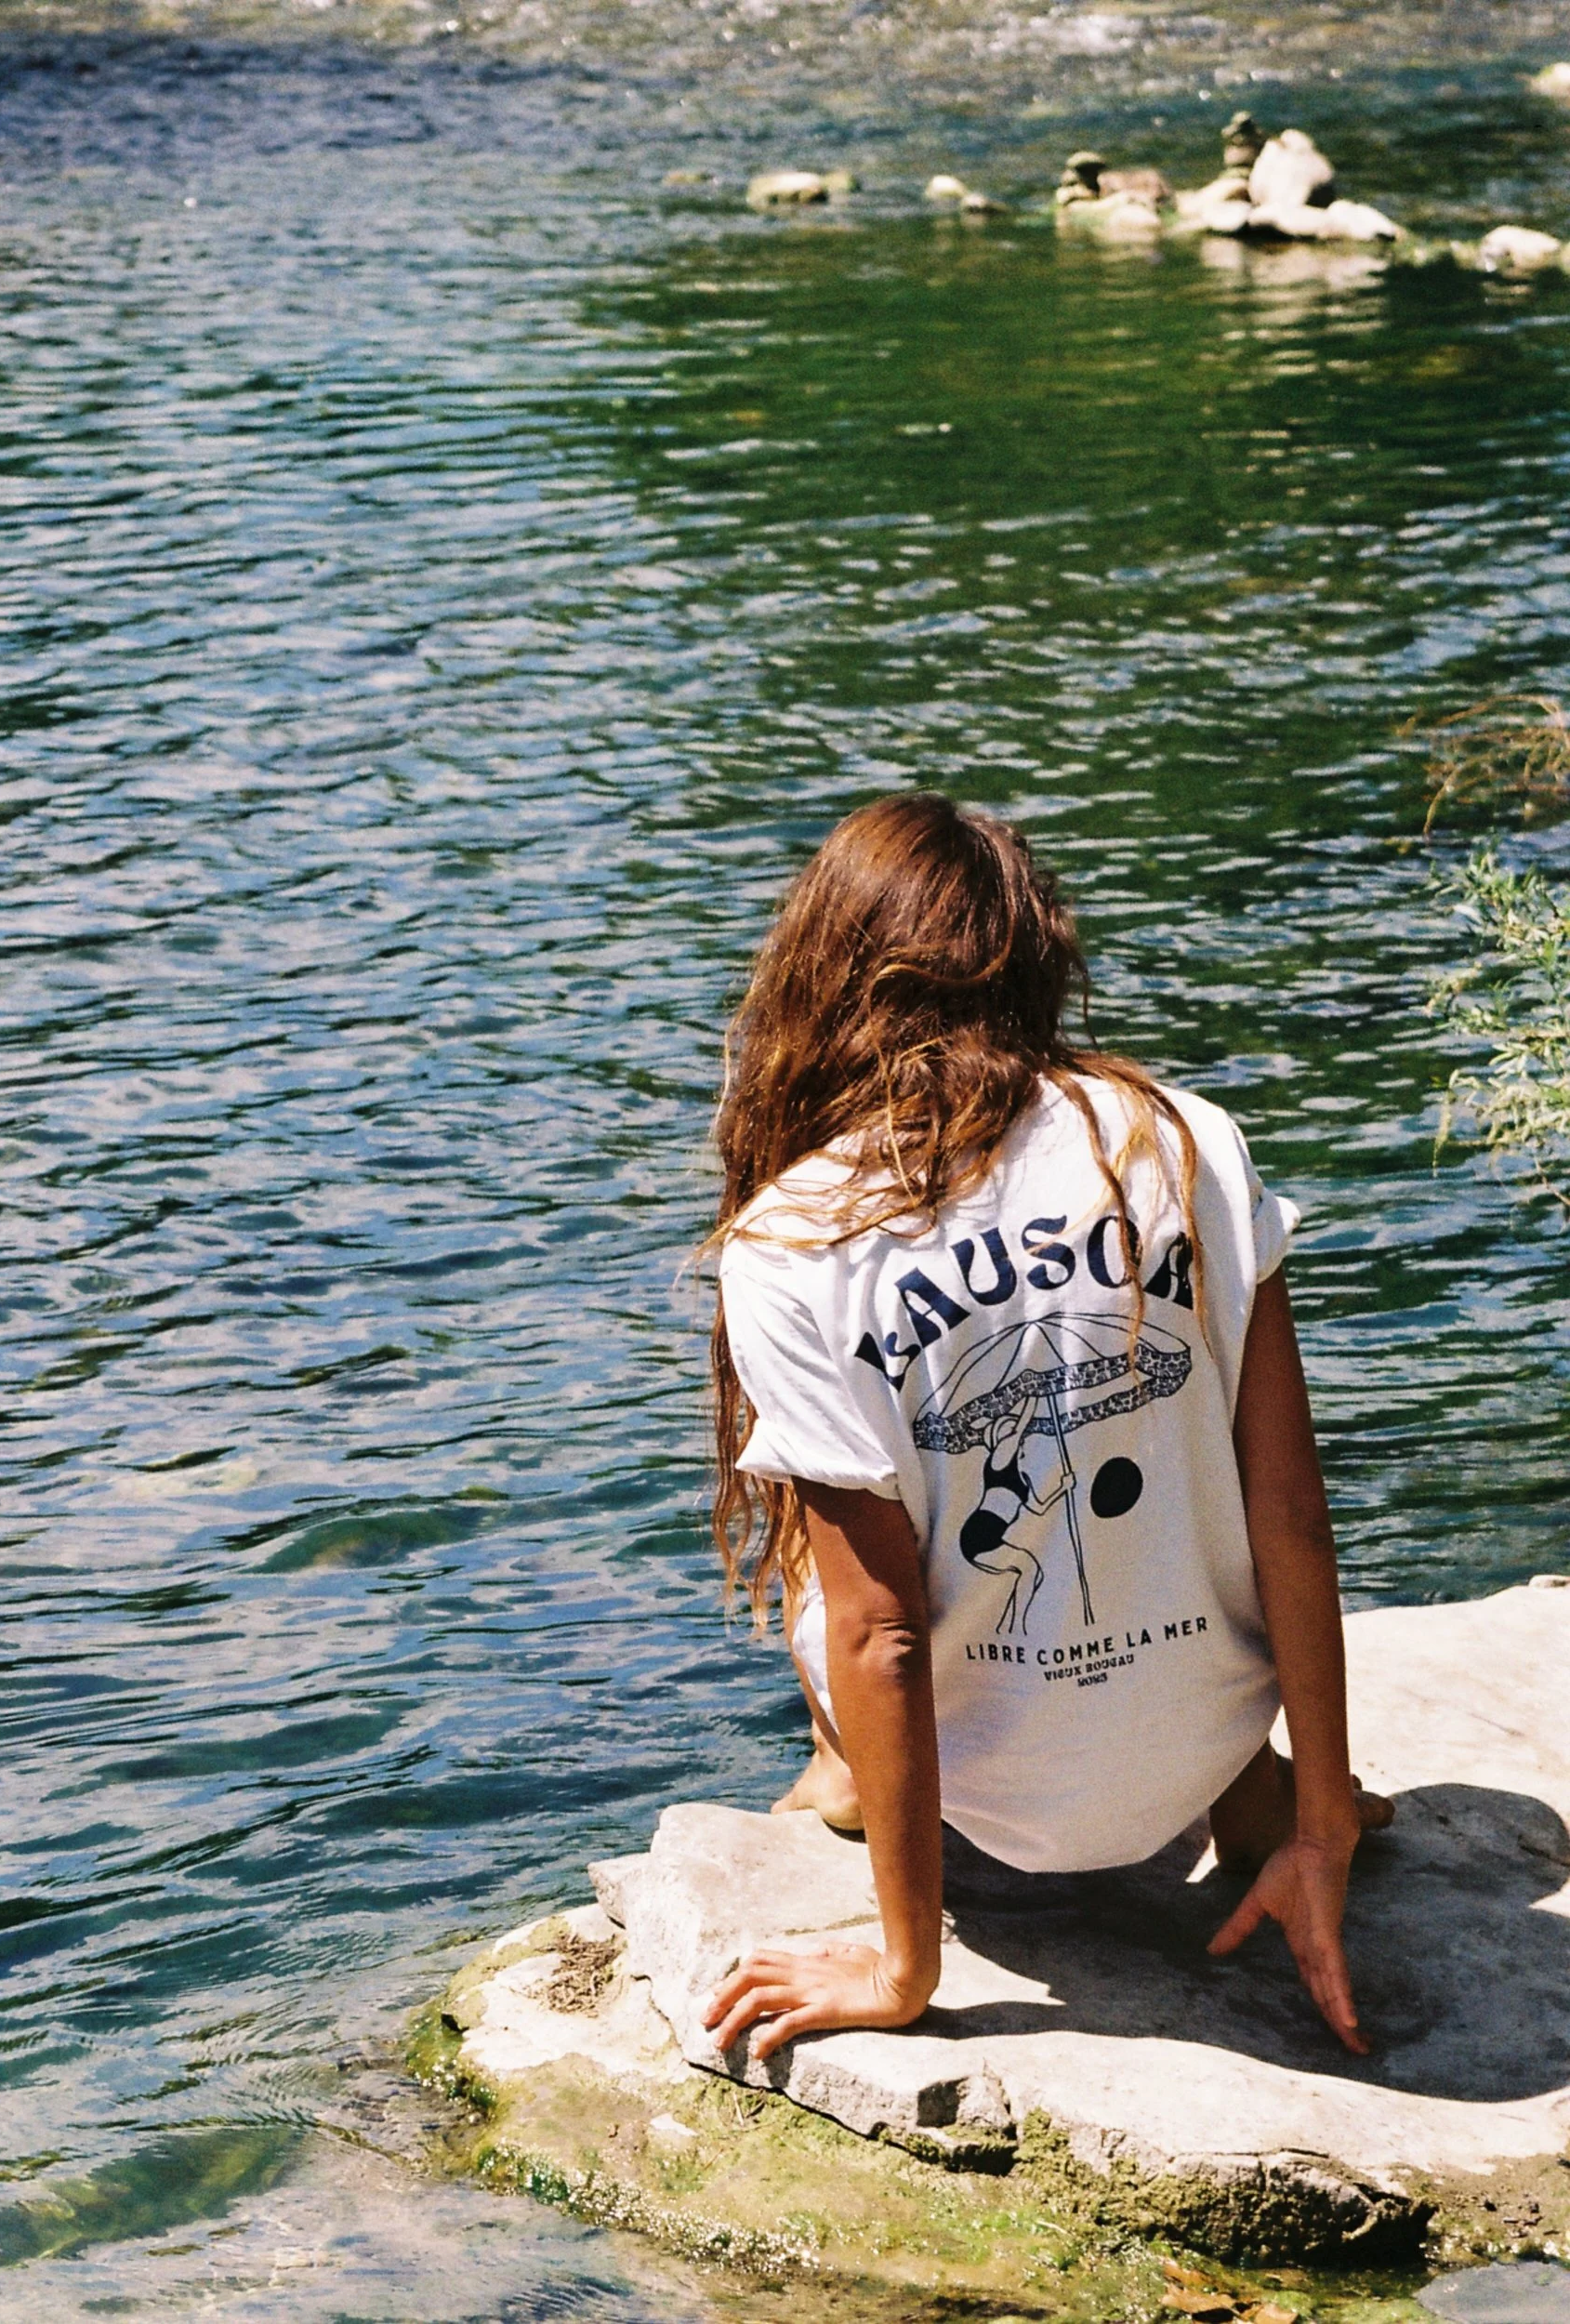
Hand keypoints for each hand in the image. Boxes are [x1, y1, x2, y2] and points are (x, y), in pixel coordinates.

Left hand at [702, 1941, 934, 2062]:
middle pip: (749, 1976)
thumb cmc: (884, 1967)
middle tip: (705, 2020)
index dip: (733, 1977)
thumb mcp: (853, 1953)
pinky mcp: (826, 2010)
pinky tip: (757, 2053)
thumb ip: (831, 1953)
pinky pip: (789, 2022)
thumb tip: (817, 1952)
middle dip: (722, 1996)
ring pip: (760, 1998)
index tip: (718, 1996)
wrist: (907, 1980)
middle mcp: (804, 1973)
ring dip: (734, 2020)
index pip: (760, 1961)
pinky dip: (768, 2036)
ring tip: (719, 2042)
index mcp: (809, 1962)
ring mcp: (814, 1991)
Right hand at [1208, 1832, 1367, 2053]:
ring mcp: (1325, 1944)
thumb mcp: (1257, 1904)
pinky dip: (1342, 1997)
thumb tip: (1212, 1949)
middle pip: (1330, 1995)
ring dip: (1345, 2019)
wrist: (1309, 1843)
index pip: (1317, 1984)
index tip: (1338, 2030)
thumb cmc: (1290, 1867)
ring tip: (1357, 2047)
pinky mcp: (1328, 1935)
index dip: (1326, 2008)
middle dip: (1342, 2024)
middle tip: (1356, 2051)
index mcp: (1304, 1944)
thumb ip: (1238, 1928)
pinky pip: (1335, 1973)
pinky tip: (1349, 2019)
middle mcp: (1318, 1949)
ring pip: (1336, 1991)